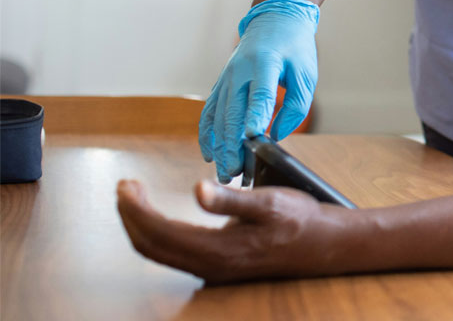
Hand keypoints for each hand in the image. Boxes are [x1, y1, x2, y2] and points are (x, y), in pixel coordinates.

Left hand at [116, 179, 348, 282]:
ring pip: (159, 253)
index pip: (159, 232)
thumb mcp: (270, 202)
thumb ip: (231, 199)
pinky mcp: (216, 266)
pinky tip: (159, 216)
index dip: (135, 209)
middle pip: (150, 246)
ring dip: (140, 225)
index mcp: (217, 252)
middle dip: (131, 216)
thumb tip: (197, 190)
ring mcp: (211, 271)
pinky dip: (156, 233)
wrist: (324, 245)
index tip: (126, 184)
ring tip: (135, 197)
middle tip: (125, 186)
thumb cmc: (300, 220)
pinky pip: (172, 254)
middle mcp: (208, 267)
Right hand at [198, 0, 318, 182]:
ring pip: (217, 117)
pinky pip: (209, 112)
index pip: (259, 94)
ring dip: (218, 146)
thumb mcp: (306, 73)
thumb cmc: (294, 48)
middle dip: (231, 145)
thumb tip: (276, 135)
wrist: (275, 20)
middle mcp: (239, 71)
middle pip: (232, 112)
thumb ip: (296, 106)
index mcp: (264, 63)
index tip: (252, 139)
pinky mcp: (220, 84)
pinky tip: (209, 154)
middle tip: (234, 173)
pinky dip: (207, 134)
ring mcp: (226, 78)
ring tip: (224, 173)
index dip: (255, 117)